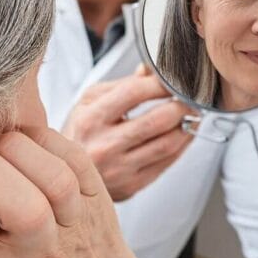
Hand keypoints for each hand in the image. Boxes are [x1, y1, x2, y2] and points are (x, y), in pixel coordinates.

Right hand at [62, 66, 193, 200]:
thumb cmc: (79, 133)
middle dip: (181, 105)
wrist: (66, 174)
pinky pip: (166, 164)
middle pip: (157, 121)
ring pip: (167, 144)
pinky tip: (183, 135)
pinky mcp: (132, 186)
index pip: (134, 93)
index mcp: (91, 119)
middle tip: (191, 98)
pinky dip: (182, 146)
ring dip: (187, 127)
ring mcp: (119, 169)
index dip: (160, 83)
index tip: (173, 79)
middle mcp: (104, 145)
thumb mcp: (88, 102)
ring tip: (192, 115)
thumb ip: (121, 85)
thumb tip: (151, 72)